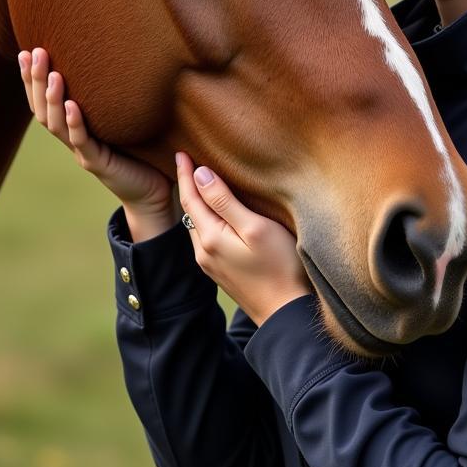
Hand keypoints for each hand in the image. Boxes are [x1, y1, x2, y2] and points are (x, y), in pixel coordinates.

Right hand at [18, 47, 178, 239]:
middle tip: (34, 52)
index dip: (32, 79)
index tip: (26, 51)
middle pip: (43, 109)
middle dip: (36, 81)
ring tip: (52, 75)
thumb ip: (113, 97)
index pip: (44, 101)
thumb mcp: (123, 119)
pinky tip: (72, 105)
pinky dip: (76, 123)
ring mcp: (83, 152)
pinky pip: (83, 142)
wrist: (152, 192)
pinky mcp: (99, 164)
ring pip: (57, 125)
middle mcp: (72, 139)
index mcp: (74, 127)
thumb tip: (121, 54)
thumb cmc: (141, 152)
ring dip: (53, 99)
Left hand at [176, 151, 311, 325]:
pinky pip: (207, 237)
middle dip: (187, 185)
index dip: (185, 173)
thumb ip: (225, 201)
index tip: (180, 151)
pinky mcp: (223, 272)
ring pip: (198, 225)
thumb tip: (200, 174)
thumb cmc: (280, 266)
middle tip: (185, 160)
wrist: (286, 315)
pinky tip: (216, 212)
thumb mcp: (254, 227)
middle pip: (190, 211)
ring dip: (197, 203)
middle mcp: (204, 252)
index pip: (191, 198)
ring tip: (199, 181)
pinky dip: (207, 218)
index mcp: (210, 238)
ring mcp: (212, 265)